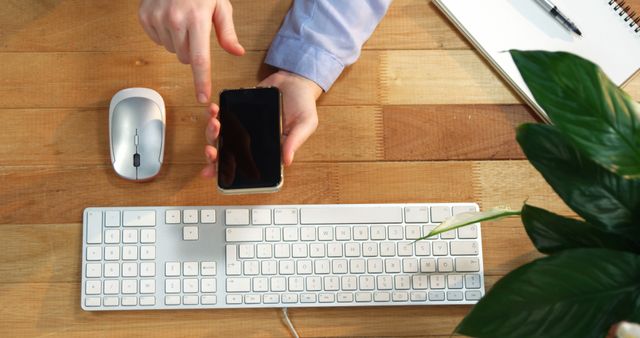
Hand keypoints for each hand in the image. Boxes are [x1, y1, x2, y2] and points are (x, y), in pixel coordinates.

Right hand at [138, 0, 244, 103]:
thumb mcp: (220, 5)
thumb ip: (227, 32)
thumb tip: (237, 52)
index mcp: (197, 19)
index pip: (200, 60)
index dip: (201, 81)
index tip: (202, 97)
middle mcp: (175, 20)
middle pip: (185, 58)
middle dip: (193, 51)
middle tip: (195, 30)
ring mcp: (157, 18)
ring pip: (171, 50)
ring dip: (178, 42)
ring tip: (181, 20)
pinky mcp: (144, 16)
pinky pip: (156, 40)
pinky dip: (164, 34)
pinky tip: (169, 18)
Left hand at [201, 70, 322, 177]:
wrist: (295, 80)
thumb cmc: (303, 105)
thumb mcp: (305, 123)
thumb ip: (295, 141)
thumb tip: (286, 161)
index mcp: (266, 149)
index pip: (244, 165)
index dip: (226, 170)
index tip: (214, 170)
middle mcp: (251, 140)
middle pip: (226, 152)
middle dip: (214, 153)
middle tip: (211, 149)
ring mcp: (243, 125)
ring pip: (220, 134)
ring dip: (211, 132)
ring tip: (214, 123)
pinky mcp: (238, 109)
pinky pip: (221, 114)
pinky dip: (214, 113)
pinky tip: (214, 109)